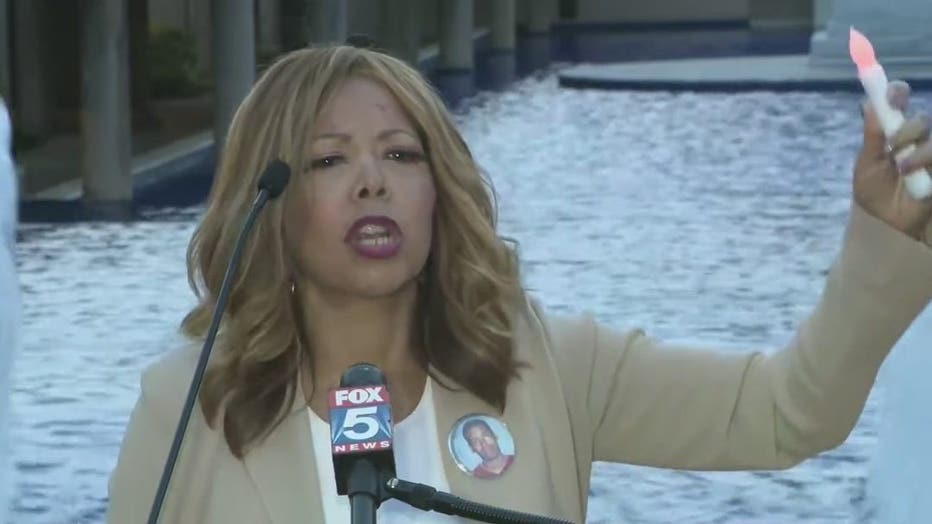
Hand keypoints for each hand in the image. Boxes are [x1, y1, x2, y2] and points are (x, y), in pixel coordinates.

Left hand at [854, 80, 931, 239]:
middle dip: (908, 127)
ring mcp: (931, 153)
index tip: (893, 94)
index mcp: (893, 132)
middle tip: (894, 143)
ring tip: (903, 169)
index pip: (899, 101)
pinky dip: (928, 160)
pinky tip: (917, 175)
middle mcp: (916, 138)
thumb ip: (872, 134)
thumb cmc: (874, 193)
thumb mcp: (867, 163)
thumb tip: (868, 102)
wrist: (886, 224)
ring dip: (920, 151)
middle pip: (922, 118)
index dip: (897, 92)